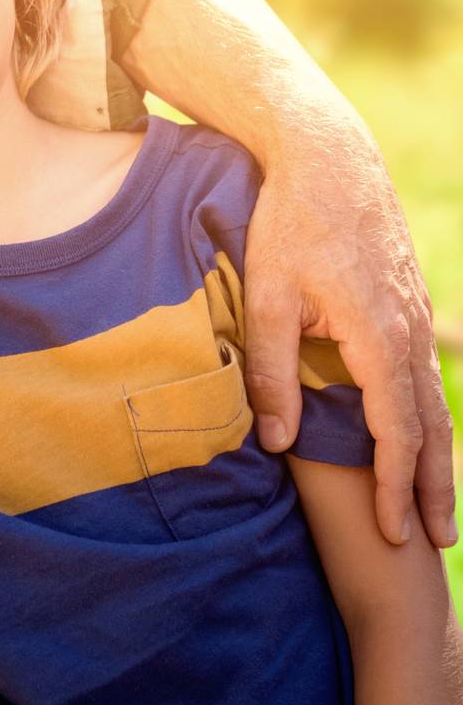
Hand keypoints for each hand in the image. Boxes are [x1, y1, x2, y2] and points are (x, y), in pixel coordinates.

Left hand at [243, 120, 455, 549]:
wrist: (330, 159)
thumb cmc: (289, 225)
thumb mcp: (267, 297)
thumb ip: (271, 370)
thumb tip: (278, 440)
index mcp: (378, 335)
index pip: (395, 429)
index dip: (392, 485)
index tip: (392, 532)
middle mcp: (410, 332)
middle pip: (430, 427)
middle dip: (431, 488)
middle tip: (436, 544)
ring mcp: (417, 317)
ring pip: (434, 402)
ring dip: (437, 459)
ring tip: (436, 507)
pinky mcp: (409, 305)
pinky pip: (425, 375)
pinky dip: (430, 418)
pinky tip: (421, 440)